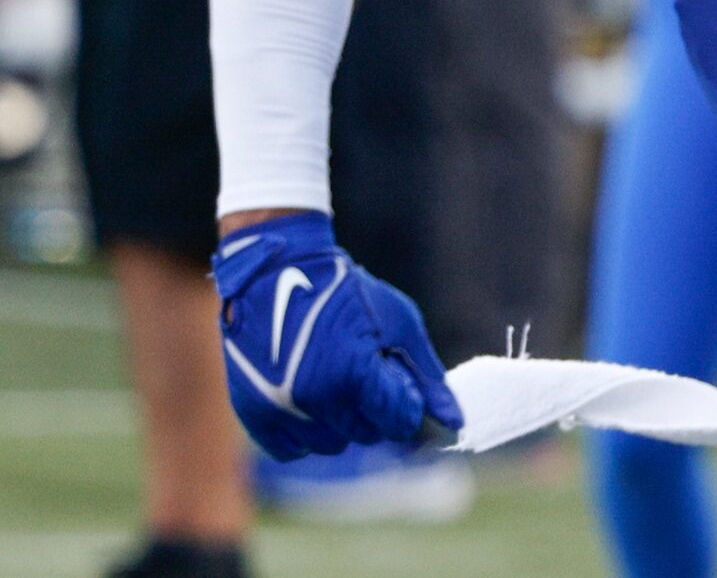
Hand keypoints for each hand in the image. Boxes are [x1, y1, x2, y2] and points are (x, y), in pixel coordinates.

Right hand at [213, 213, 460, 460]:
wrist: (277, 274)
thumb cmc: (346, 293)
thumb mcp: (400, 323)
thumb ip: (428, 376)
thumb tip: (457, 421)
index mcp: (354, 374)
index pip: (399, 423)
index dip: (405, 403)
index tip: (400, 382)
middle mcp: (315, 399)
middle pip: (367, 435)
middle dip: (374, 410)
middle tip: (364, 372)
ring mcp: (280, 410)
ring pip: (332, 445)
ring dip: (340, 422)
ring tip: (335, 380)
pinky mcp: (255, 416)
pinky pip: (294, 448)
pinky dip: (306, 431)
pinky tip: (310, 398)